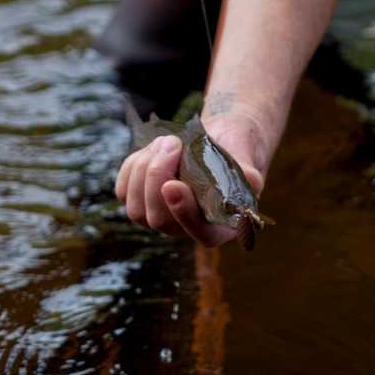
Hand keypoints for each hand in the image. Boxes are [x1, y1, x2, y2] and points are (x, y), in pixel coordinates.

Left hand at [114, 114, 265, 246]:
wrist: (216, 143)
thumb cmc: (235, 153)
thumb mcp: (246, 160)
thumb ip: (248, 173)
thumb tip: (251, 181)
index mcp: (219, 227)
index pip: (199, 232)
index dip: (183, 212)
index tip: (173, 185)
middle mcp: (187, 230)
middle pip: (158, 220)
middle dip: (157, 176)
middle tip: (173, 143)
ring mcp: (161, 219)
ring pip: (135, 209)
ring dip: (144, 167)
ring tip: (168, 141)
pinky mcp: (140, 203)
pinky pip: (123, 192)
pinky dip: (133, 166)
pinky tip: (153, 149)